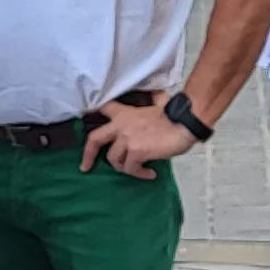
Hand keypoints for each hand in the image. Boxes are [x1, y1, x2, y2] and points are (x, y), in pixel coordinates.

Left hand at [82, 102, 196, 177]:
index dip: (93, 115)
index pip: (104, 109)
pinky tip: (150, 173)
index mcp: (124, 113)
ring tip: (136, 168)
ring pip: (114, 159)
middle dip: (87, 155)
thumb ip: (153, 99)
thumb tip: (158, 95)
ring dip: (124, 167)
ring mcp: (127, 139)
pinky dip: (139, 174)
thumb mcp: (159, 102)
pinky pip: (131, 168)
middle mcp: (121, 126)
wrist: (184, 124)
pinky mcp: (136, 152)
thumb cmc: (174, 114)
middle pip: (95, 139)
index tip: (87, 123)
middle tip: (85, 167)